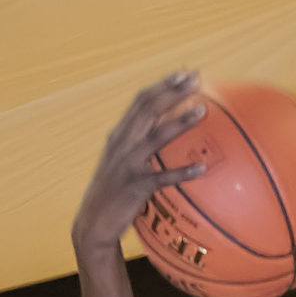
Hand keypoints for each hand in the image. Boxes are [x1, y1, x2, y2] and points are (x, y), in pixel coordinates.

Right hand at [72, 71, 207, 256]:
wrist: (93, 222)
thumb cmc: (114, 193)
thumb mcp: (122, 162)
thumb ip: (139, 146)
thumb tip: (168, 134)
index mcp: (120, 135)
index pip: (141, 101)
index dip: (163, 84)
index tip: (185, 74)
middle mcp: (122, 144)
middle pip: (148, 108)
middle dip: (172, 91)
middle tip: (197, 80)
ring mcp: (128, 164)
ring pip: (155, 136)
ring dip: (180, 121)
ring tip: (202, 111)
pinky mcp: (134, 187)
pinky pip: (162, 177)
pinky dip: (182, 172)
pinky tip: (202, 168)